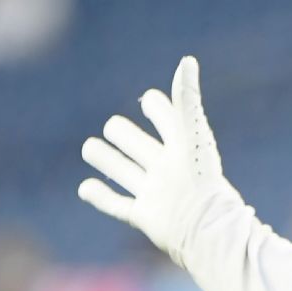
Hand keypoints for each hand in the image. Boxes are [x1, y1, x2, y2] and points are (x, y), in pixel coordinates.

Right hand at [77, 56, 238, 264]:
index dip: (154, 105)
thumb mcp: (192, 134)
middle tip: (118, 132)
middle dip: (121, 134)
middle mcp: (166, 168)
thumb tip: (188, 60)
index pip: (161, 115)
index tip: (152, 104)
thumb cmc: (203, 180)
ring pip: (122, 170)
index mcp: (180, 146)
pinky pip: (116, 205)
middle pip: (133, 141)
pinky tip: (84, 186)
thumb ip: (186, 99)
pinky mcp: (145, 217)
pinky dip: (99, 196)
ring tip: (92, 148)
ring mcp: (154, 193)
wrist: (207, 229)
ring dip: (105, 158)